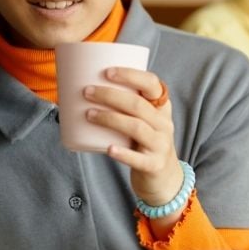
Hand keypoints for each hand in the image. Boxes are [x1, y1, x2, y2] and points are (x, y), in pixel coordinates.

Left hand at [83, 67, 182, 205]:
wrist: (164, 178)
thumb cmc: (144, 142)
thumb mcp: (144, 121)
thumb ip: (125, 106)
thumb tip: (84, 88)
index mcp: (161, 107)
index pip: (152, 84)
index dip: (131, 75)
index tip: (107, 72)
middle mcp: (164, 123)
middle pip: (138, 105)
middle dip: (110, 95)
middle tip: (87, 92)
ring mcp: (161, 145)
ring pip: (136, 127)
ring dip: (110, 118)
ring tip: (88, 114)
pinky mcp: (154, 165)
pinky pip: (138, 159)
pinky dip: (122, 153)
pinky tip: (108, 149)